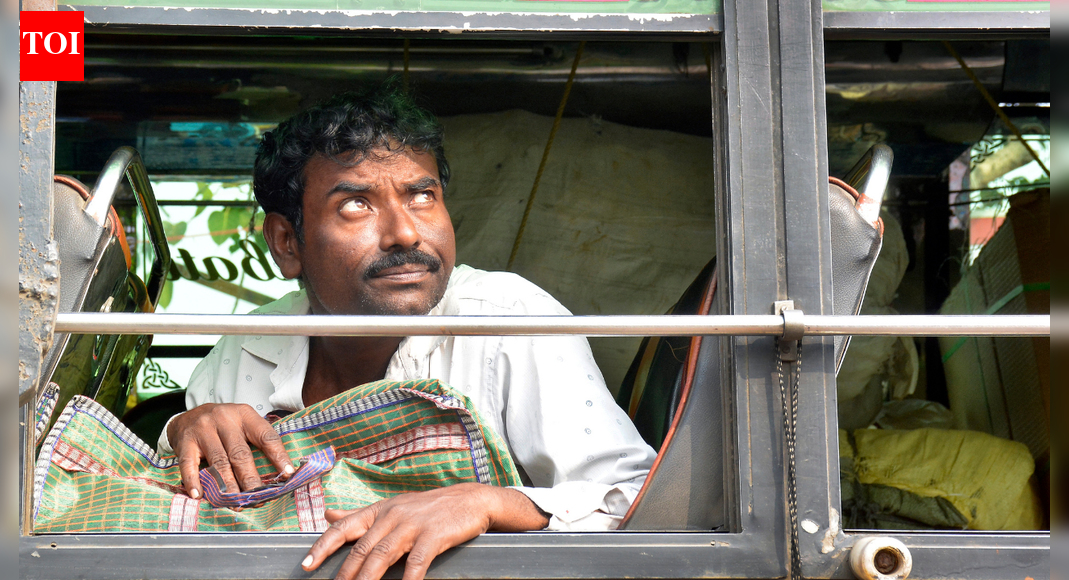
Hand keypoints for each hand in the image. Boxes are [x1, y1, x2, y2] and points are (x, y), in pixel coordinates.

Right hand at [167, 403, 294, 498]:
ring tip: (235, 503)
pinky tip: (199, 495)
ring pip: (219, 462)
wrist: (186, 417)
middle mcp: (224, 420)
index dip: (278, 456)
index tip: (288, 474)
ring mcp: (203, 430)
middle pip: (241, 453)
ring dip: (227, 486)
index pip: (266, 436)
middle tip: (258, 498)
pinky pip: (189, 464)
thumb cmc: (222, 425)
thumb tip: (280, 471)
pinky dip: (194, 481)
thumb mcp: (242, 423)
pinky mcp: (185, 442)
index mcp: (244, 415)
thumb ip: (257, 441)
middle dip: (251, 479)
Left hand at [301, 483, 549, 579]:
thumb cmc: (428, 508)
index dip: (323, 546)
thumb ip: (359, 515)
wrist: (470, 500)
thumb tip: (327, 514)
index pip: (344, 527)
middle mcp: (392, 515)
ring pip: (382, 557)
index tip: (306, 565)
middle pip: (361, 548)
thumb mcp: (392, 507)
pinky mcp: (434, 535)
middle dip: (344, 573)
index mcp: (379, 510)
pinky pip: (416, 563)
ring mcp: (413, 525)